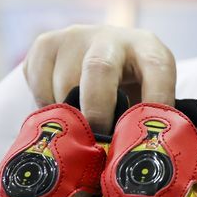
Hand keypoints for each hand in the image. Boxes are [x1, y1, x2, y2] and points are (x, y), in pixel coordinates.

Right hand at [23, 25, 176, 132]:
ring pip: (64, 83)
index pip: (156, 68)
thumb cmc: (128, 88)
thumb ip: (142, 121)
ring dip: (69, 116)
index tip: (143, 134)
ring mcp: (75, 37)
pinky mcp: (46, 44)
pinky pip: (39, 85)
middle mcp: (112, 38)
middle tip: (96, 140)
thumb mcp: (144, 98)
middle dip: (97, 110)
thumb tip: (134, 159)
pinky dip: (47, 107)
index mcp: (147, 48)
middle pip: (100, 68)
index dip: (154, 101)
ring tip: (79, 131)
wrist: (98, 55)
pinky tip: (61, 110)